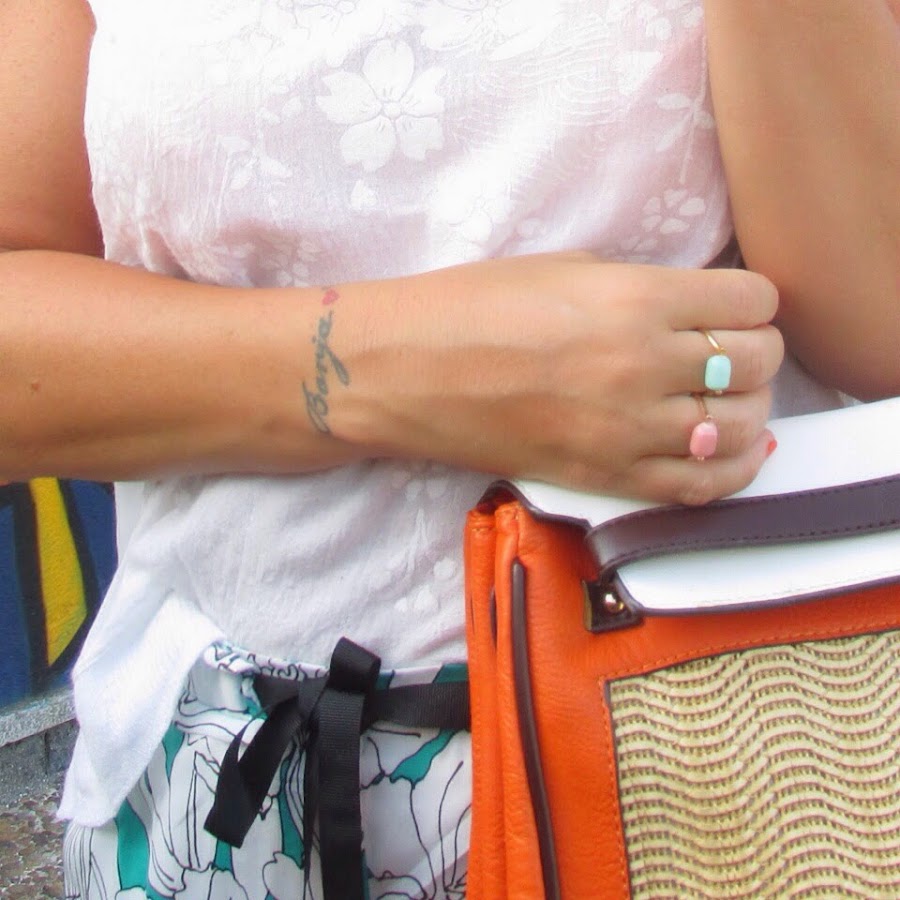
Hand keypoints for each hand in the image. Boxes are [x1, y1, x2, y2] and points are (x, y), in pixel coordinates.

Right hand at [338, 252, 783, 504]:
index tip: (731, 303)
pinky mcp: (606, 478)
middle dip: (754, 349)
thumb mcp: (568, 269)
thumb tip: (703, 307)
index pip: (754, 301)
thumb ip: (646, 288)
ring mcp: (627, 432)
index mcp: (636, 300)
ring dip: (747, 407)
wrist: (407, 372)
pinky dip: (732, 468)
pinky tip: (726, 448)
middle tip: (725, 346)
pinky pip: (701, 487)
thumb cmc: (473, 306)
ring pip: (741, 427)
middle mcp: (643, 367)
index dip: (751, 299)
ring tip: (723, 395)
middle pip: (758, 361)